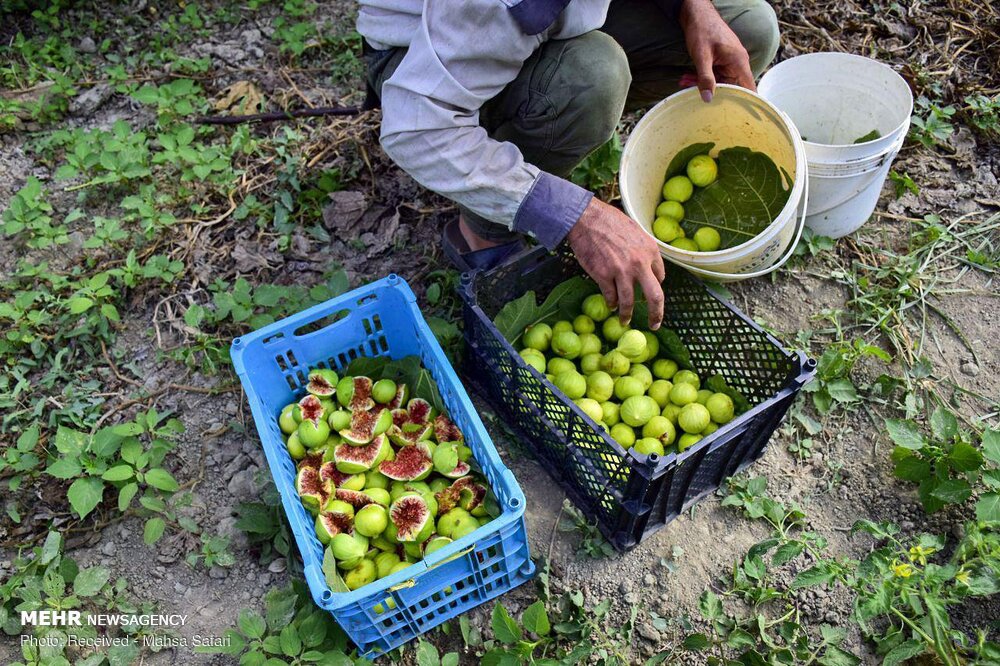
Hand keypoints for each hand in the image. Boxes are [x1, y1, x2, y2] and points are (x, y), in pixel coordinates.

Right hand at [566, 198, 664, 328]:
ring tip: (624, 321)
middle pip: (655, 297)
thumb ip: (643, 250)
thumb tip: (646, 265)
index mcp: (651, 251)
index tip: (650, 294)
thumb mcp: (636, 231)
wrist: (587, 219)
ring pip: (629, 302)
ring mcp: (622, 271)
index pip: (660, 277)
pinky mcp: (604, 275)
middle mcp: (640, 264)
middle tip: (654, 324)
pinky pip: (610, 297)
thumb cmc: (610, 221)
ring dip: (627, 314)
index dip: (655, 287)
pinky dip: (611, 303)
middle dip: (656, 314)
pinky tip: (610, 305)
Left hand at [680, 0, 754, 100]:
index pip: (749, 88)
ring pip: (719, 83)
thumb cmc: (702, 29)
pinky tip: (686, 79)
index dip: (749, 105)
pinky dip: (701, 78)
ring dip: (703, 85)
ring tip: (684, 84)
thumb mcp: (701, 56)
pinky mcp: (720, 62)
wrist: (696, 13)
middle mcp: (737, 64)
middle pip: (731, 88)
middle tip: (695, 97)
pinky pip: (713, 76)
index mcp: (738, 62)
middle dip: (714, 94)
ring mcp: (728, 63)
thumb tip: (708, 99)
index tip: (745, 120)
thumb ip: (705, 78)